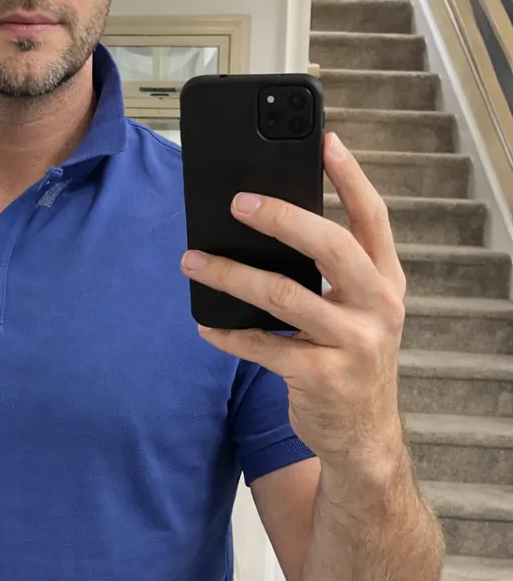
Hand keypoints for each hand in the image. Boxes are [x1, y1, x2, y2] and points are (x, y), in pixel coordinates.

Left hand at [179, 131, 406, 475]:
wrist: (364, 439)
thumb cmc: (351, 364)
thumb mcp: (360, 315)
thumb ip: (334, 276)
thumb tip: (270, 229)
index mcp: (387, 282)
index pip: (372, 218)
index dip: (350, 177)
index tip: (324, 140)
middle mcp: (377, 307)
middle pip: (328, 246)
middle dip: (279, 218)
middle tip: (236, 201)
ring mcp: (352, 344)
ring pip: (284, 295)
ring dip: (231, 275)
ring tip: (194, 260)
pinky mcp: (321, 377)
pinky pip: (263, 346)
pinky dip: (228, 334)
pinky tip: (204, 325)